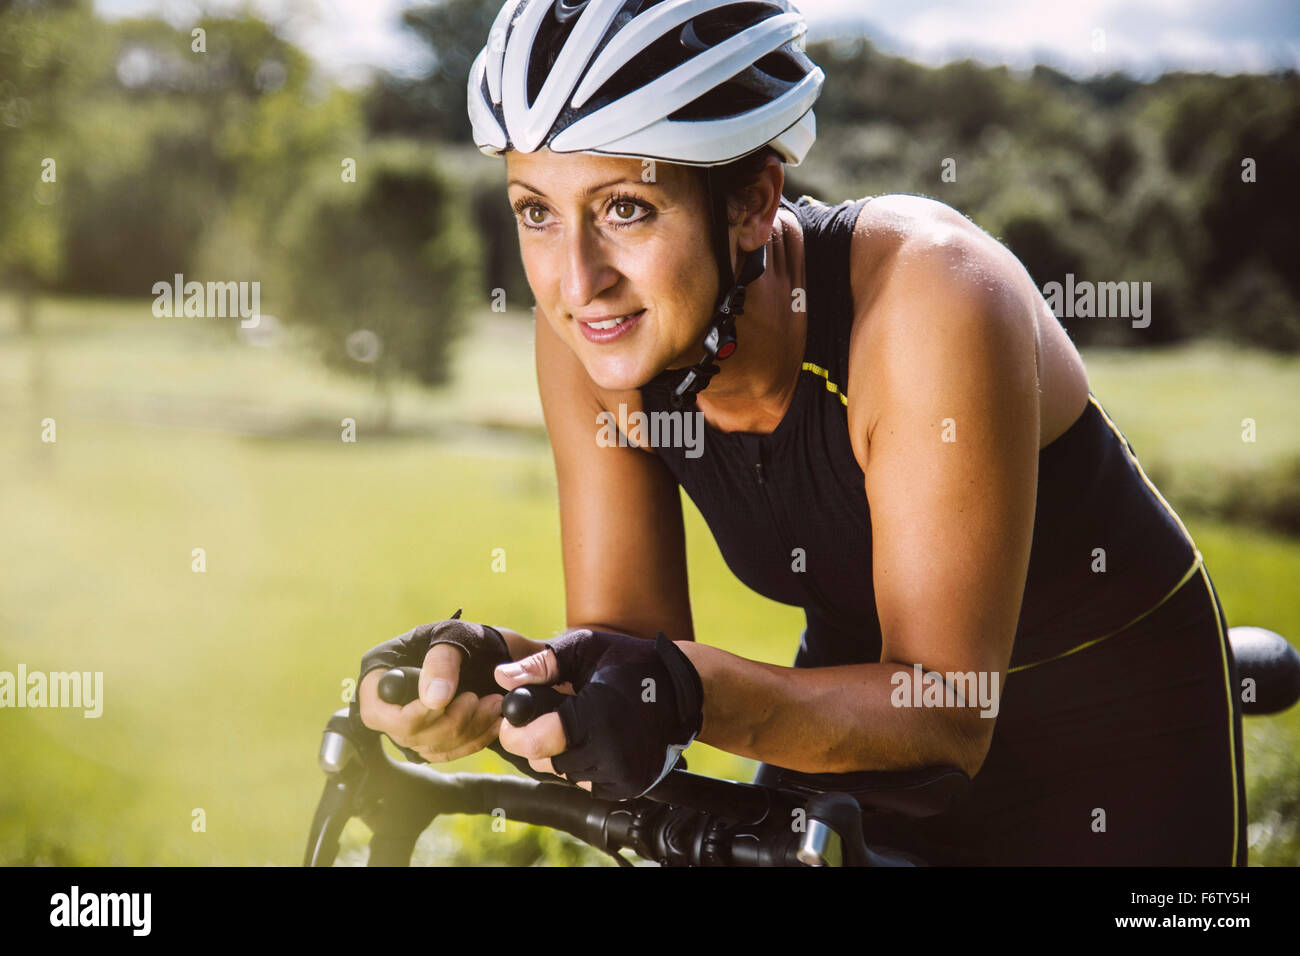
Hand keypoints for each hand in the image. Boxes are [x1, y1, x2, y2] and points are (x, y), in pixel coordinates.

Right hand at [351, 617, 545, 763]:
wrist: (481, 645)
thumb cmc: (458, 634)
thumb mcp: (449, 635)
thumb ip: (440, 662)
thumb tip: (435, 700)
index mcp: (379, 678)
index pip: (377, 713)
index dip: (410, 715)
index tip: (444, 704)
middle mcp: (388, 707)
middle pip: (409, 735)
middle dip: (452, 721)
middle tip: (482, 699)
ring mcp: (410, 726)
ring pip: (433, 746)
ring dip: (470, 730)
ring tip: (495, 705)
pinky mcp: (432, 738)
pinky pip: (449, 751)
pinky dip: (475, 740)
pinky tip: (494, 722)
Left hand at [495, 628, 703, 799]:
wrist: (685, 691)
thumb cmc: (633, 663)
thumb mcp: (587, 648)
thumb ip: (543, 663)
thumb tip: (503, 677)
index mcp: (597, 716)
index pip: (535, 743)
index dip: (515, 731)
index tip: (515, 715)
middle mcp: (611, 753)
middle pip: (544, 762)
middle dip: (537, 739)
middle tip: (553, 713)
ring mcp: (622, 774)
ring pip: (564, 774)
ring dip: (561, 751)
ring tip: (581, 721)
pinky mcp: (630, 786)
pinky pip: (586, 783)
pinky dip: (582, 762)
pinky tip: (597, 737)